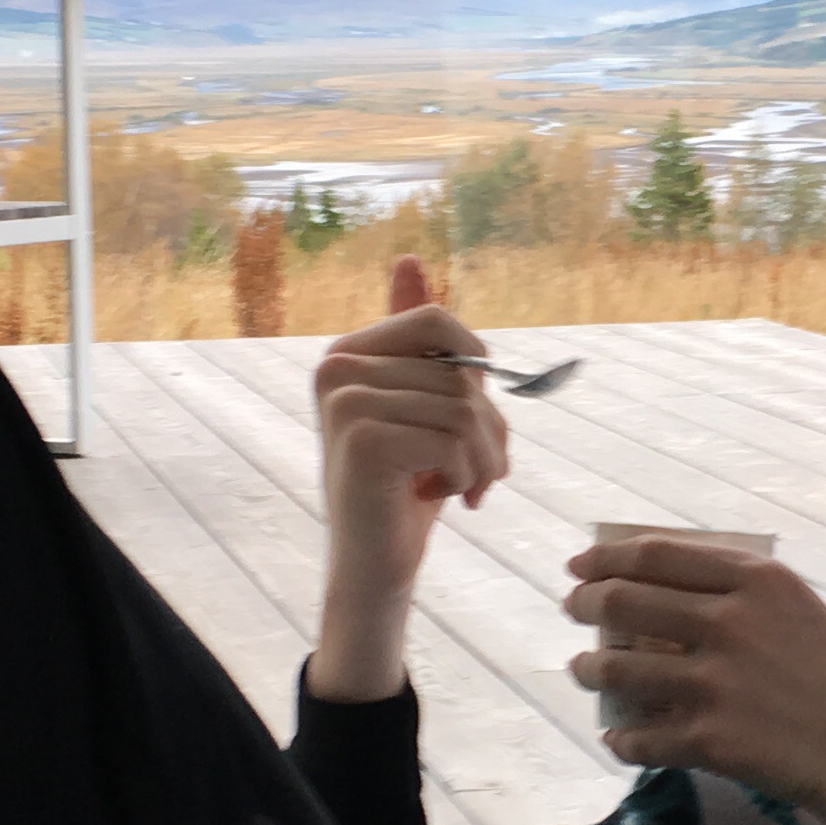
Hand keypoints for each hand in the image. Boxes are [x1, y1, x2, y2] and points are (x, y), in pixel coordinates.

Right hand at [312, 256, 507, 701]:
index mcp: (348, 353)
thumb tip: (409, 258)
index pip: (437, 318)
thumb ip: (417, 342)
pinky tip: (438, 499)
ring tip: (463, 488)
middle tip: (477, 474)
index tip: (474, 415)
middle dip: (489, 430)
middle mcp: (337, 368)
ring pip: (465, 409)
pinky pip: (454, 440)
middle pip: (460, 372)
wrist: (376, 566)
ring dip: (484, 459)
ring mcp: (345, 402)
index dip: (476, 364)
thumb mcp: (422, 407)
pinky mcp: (363, 439)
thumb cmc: (406, 487)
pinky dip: (466, 477)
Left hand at [566, 535, 825, 824]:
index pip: (657, 555)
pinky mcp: (710, 739)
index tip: (582, 562)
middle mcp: (730, 622)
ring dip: (591, 669)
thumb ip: (745, 594)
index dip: (608, 557)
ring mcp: (716, 682)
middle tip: (574, 607)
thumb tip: (672, 591)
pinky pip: (642, 737)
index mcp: (758, 580)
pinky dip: (622, 739)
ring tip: (583, 669)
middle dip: (586, 603)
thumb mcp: (805, 608)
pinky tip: (617, 739)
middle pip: (626, 602)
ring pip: (621, 669)